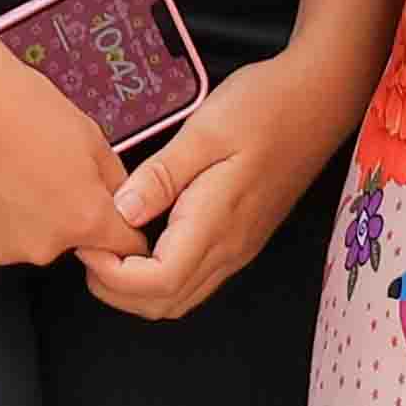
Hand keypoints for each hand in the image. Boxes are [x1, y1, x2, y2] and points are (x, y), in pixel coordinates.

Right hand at [0, 36, 142, 275]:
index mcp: (84, 217)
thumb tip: (122, 206)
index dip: (115, 230)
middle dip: (54, 217)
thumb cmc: (16, 102)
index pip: (121, 248)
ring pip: (17, 244)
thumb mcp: (89, 134)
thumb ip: (113, 182)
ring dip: (12, 221)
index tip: (99, 215)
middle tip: (29, 171)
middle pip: (62, 245)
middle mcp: (43, 248)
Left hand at [87, 50, 361, 319]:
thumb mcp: (205, 131)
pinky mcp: (240, 240)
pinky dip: (158, 278)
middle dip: (115, 290)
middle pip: (164, 304)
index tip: (88, 242)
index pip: (156, 283)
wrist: (317, 101)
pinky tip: (141, 242)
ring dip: (136, 288)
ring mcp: (237, 248)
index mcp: (215, 223)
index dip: (112, 276)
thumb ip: (161, 176)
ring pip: (179, 298)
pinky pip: (194, 280)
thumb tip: (121, 212)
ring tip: (108, 246)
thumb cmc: (266, 108)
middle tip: (88, 246)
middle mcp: (229, 248)